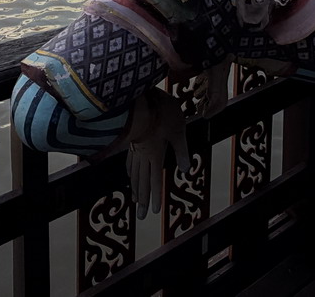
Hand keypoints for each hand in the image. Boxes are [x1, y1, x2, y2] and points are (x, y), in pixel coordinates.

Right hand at [126, 88, 190, 217]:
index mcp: (156, 154)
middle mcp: (144, 155)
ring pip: (135, 173)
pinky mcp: (131, 139)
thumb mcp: (178, 130)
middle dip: (143, 200)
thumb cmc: (162, 112)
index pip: (155, 180)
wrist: (140, 98)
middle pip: (143, 182)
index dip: (155, 197)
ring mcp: (135, 148)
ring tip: (135, 201)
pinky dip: (130, 171)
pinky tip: (129, 175)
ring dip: (135, 189)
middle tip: (141, 217)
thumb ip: (181, 150)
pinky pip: (129, 160)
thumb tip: (185, 170)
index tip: (155, 212)